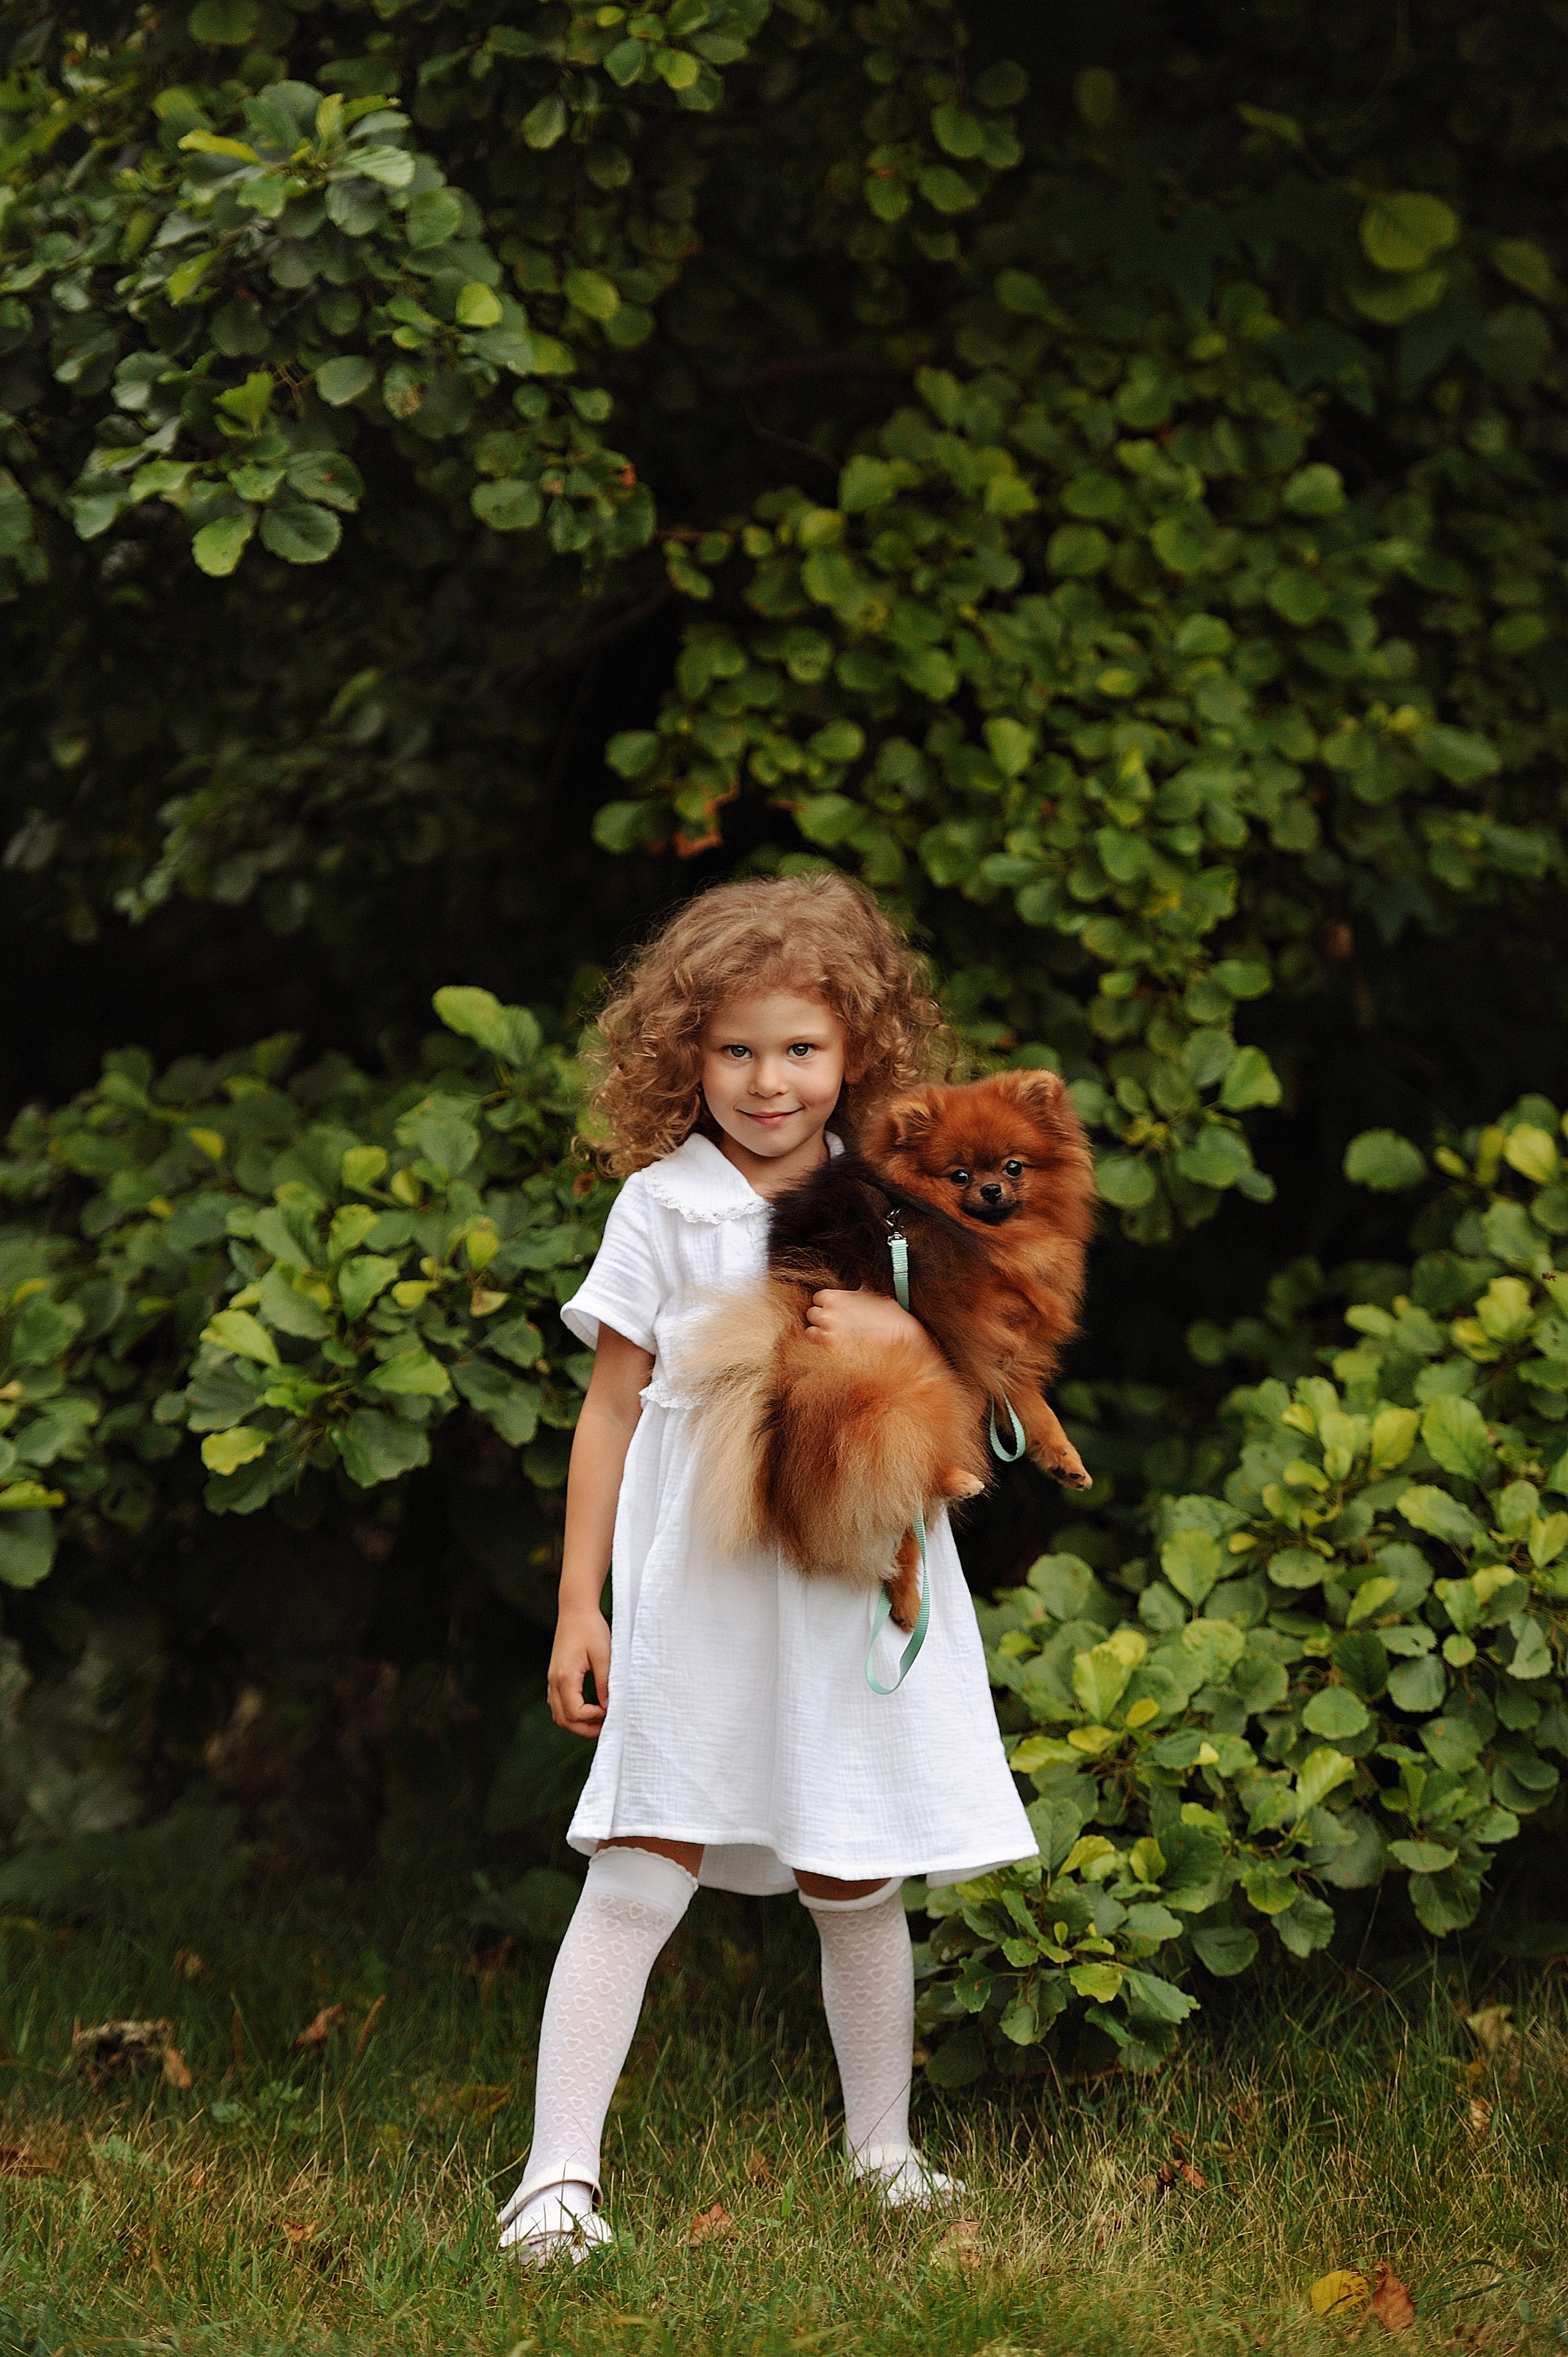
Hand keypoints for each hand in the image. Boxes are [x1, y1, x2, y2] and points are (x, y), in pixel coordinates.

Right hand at [548, 1606, 611, 1735]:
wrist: (576, 1610)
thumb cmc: (591, 1629)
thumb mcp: (604, 1655)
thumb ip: (605, 1683)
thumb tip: (608, 1707)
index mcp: (565, 1677)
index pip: (574, 1712)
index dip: (593, 1717)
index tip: (609, 1710)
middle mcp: (554, 1681)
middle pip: (563, 1719)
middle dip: (584, 1728)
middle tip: (605, 1726)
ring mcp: (552, 1680)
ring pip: (558, 1714)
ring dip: (576, 1723)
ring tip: (598, 1720)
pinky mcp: (555, 1677)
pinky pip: (557, 1703)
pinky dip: (570, 1712)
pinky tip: (588, 1708)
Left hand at [805, 1286, 930, 1350]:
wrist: (904, 1344)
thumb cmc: (892, 1319)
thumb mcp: (875, 1295)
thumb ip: (858, 1290)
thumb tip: (859, 1279)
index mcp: (836, 1297)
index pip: (818, 1297)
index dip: (827, 1304)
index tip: (837, 1311)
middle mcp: (828, 1314)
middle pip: (812, 1314)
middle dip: (822, 1318)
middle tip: (838, 1325)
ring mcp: (827, 1335)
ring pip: (810, 1332)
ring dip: (820, 1334)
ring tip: (838, 1338)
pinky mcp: (831, 1353)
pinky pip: (816, 1349)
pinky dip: (823, 1348)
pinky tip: (838, 1349)